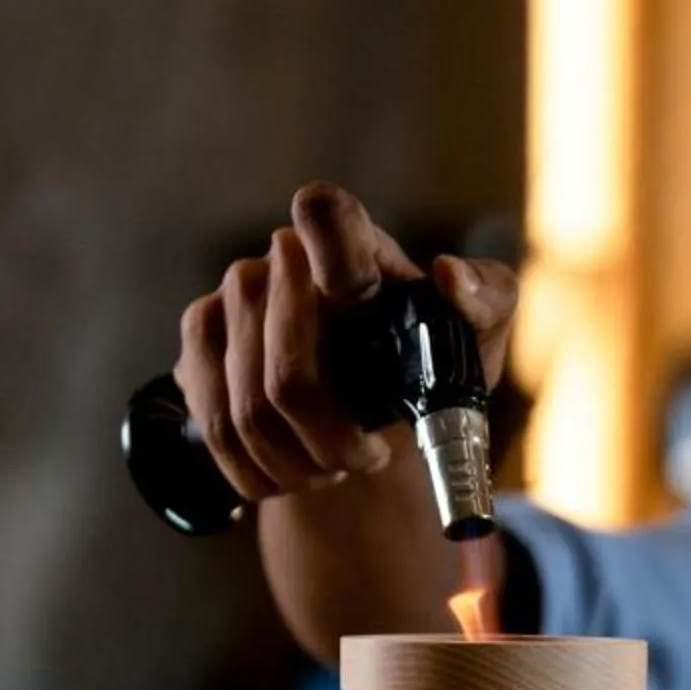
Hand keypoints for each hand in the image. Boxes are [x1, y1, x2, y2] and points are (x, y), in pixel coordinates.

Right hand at [174, 182, 519, 505]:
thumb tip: (450, 275)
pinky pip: (211, 423)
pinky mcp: (202, 344)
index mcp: (355, 242)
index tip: (354, 300)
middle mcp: (282, 260)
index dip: (330, 254)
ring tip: (335, 470)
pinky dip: (254, 470)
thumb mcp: (481, 332)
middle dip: (329, 434)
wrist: (380, 401)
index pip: (323, 213)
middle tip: (368, 458)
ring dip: (295, 462)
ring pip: (247, 407)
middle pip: (285, 364)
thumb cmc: (435, 355)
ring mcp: (230, 299)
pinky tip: (288, 476)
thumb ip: (489, 298)